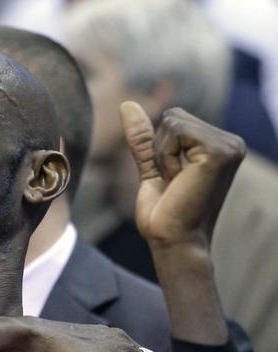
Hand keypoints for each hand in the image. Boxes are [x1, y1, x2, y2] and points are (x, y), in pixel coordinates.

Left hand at [119, 102, 244, 250]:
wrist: (171, 240)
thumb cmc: (164, 212)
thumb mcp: (151, 167)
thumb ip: (143, 138)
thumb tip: (126, 105)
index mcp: (219, 145)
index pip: (173, 119)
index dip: (160, 149)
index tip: (173, 179)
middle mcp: (230, 142)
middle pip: (173, 117)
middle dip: (160, 150)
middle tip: (174, 182)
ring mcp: (229, 145)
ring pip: (172, 122)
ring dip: (163, 155)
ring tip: (177, 183)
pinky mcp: (220, 151)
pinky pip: (175, 132)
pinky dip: (166, 157)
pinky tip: (179, 180)